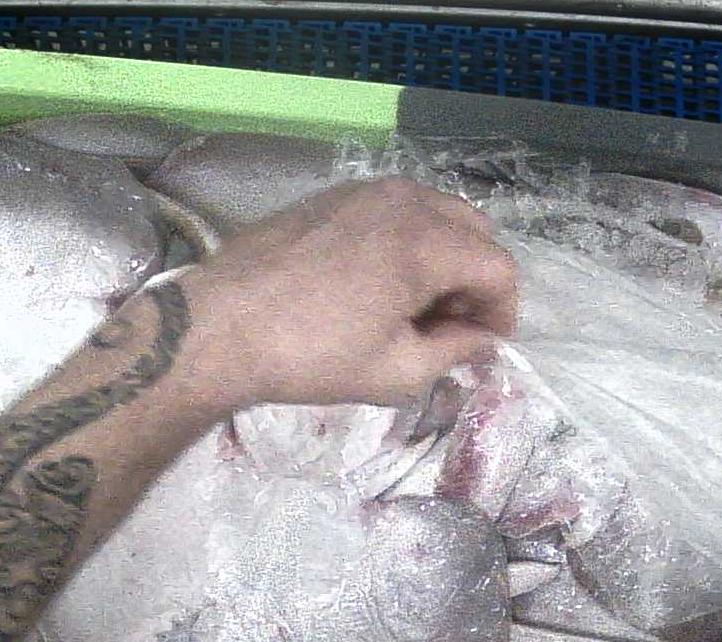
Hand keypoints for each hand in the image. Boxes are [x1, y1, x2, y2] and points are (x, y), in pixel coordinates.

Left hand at [176, 177, 517, 409]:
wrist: (219, 326)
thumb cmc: (309, 355)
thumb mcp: (394, 371)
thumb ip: (453, 352)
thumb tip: (481, 341)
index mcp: (426, 241)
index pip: (497, 268)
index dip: (502, 312)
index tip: (484, 346)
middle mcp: (403, 200)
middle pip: (472, 230)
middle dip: (473, 279)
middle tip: (449, 327)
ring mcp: (364, 191)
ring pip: (433, 213)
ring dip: (441, 256)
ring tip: (411, 307)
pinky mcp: (330, 195)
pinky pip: (392, 209)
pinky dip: (403, 240)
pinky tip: (374, 283)